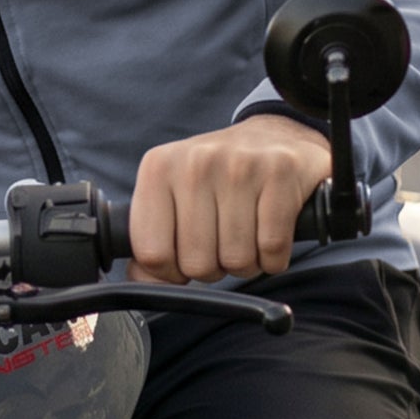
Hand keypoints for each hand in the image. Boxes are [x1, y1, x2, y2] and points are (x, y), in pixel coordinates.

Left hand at [128, 115, 331, 284]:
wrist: (277, 137)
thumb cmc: (218, 178)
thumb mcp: (173, 196)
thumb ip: (151, 241)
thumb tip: (139, 281)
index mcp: (158, 168)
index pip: (152, 253)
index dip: (170, 273)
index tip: (183, 261)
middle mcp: (195, 162)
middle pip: (196, 263)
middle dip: (213, 269)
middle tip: (221, 244)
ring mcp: (239, 165)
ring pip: (236, 260)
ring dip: (246, 264)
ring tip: (247, 236)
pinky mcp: (280, 173)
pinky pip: (272, 249)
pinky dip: (274, 258)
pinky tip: (270, 233)